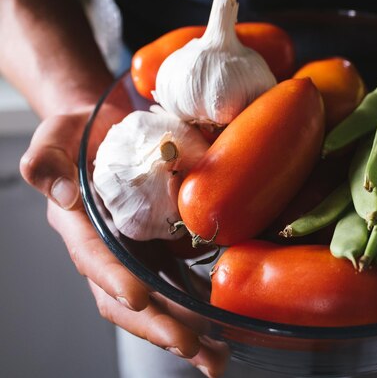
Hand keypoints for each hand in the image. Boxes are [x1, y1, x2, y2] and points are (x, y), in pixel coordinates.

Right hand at [19, 98, 228, 376]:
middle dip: (157, 325)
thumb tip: (62, 193)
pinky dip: (195, 306)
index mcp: (78, 228)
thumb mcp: (53, 139)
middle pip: (125, 297)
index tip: (138, 297)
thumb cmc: (76, 135)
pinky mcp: (158, 247)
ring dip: (183, 330)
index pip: (95, 259)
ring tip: (214, 357)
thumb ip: (46, 163)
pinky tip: (220, 327)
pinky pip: (175, 282)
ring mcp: (133, 253)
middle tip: (191, 347)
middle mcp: (106, 249)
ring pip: (154, 300)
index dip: (114, 279)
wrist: (103, 130)